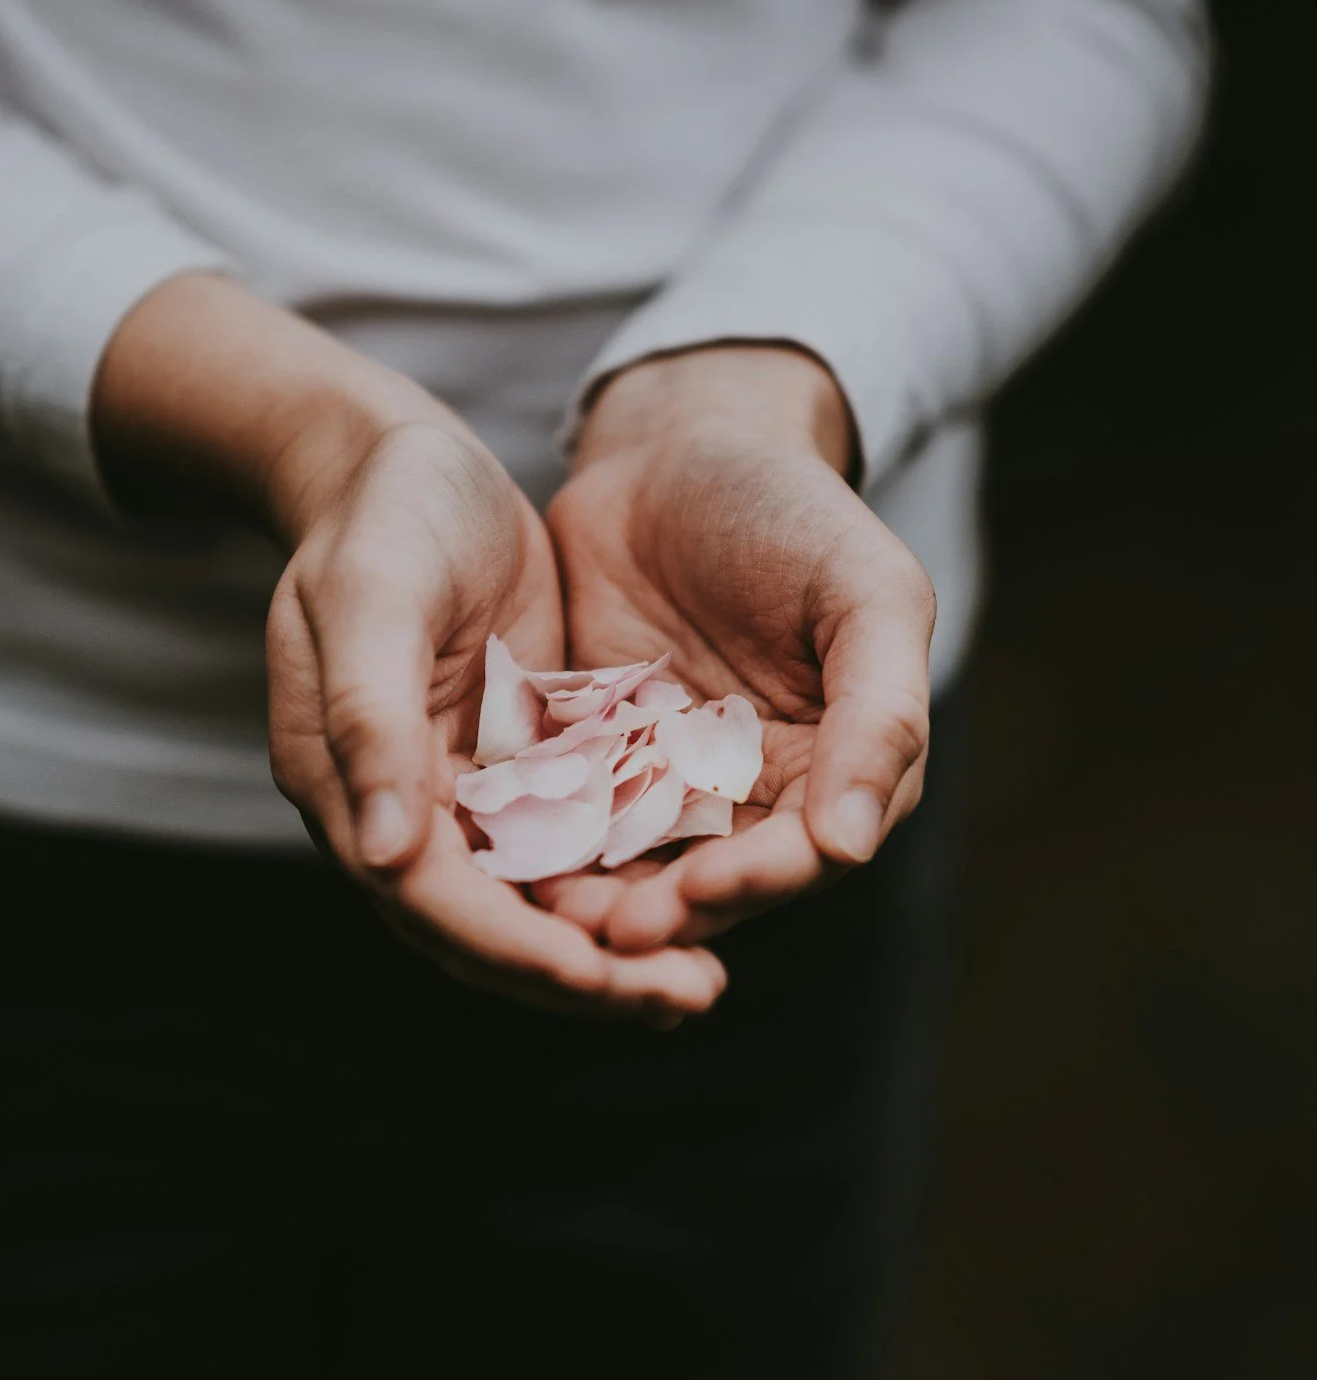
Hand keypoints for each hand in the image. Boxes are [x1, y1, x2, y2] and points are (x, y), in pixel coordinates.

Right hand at [93, 273, 725, 1021]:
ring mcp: (465, 792)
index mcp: (349, 785)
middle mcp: (406, 810)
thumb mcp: (370, 596)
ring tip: (704, 977)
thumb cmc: (380, 514)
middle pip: (495, 926)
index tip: (599, 975)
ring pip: (543, 899)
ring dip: (618, 944)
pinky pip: (578, 843)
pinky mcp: (519, 763)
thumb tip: (389, 858)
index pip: (433, 901)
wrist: (400, 458)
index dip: (515, 947)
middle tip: (689, 994)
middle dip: (586, 974)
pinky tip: (709, 892)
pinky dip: (631, 877)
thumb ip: (369, 721)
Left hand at [542, 344, 935, 951]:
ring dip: (597, 900)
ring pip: (635, 866)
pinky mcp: (587, 758)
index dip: (758, 882)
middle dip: (666, 913)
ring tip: (550, 915)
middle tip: (609, 932)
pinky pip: (565, 814)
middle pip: (715, 883)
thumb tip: (853, 845)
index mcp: (839, 769)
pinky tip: (500, 858)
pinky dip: (540, 843)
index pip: (806, 855)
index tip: (703, 891)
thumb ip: (880, 714)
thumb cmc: (792, 509)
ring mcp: (665, 781)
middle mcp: (753, 795)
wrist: (676, 447)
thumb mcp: (865, 593)